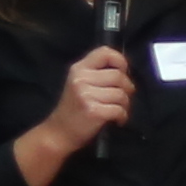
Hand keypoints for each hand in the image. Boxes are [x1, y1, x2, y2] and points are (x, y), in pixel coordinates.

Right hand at [13, 42, 138, 185]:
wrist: (58, 133)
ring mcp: (86, 95)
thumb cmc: (73, 109)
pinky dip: (123, 116)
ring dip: (125, 105)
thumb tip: (125, 72)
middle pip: (118, 75)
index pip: (105, 52)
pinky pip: (119, 109)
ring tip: (118, 111)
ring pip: (121, 94)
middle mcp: (81, 79)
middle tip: (122, 99)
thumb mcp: (79, 84)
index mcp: (78, 68)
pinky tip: (117, 120)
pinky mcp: (93, 111)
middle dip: (127, 88)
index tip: (123, 72)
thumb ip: (97, 74)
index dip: (120, 60)